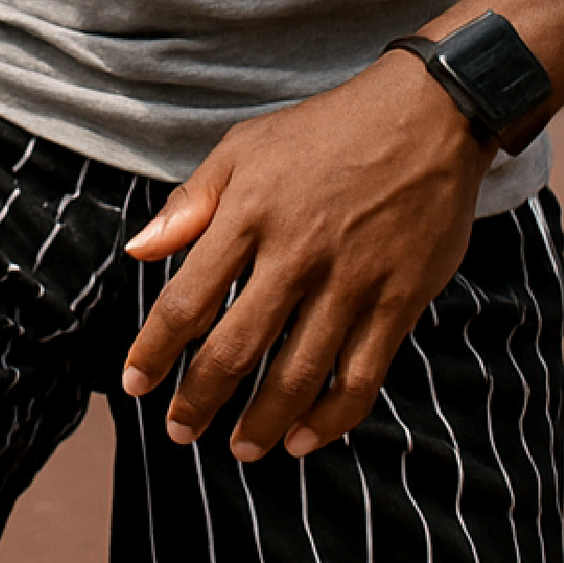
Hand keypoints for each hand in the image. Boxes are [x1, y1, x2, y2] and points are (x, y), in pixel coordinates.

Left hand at [120, 56, 491, 462]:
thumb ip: (190, 204)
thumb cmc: (324, 132)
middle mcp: (297, 253)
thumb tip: (139, 252)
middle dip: (200, 400)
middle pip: (236, 349)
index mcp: (249, 214)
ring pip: (297, 375)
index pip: (186, 302)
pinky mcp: (399, 299)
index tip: (135, 384)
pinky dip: (329, 418)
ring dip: (261, 422)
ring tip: (240, 447)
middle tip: (181, 430)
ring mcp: (351, 280)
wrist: (428, 115)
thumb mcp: (244, 147)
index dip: (154, 352)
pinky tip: (302, 438)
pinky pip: (361, 376)